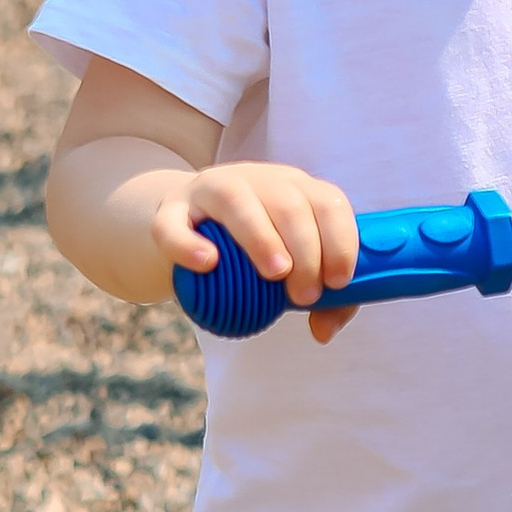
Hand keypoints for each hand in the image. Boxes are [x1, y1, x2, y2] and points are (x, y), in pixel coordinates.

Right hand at [154, 159, 361, 343]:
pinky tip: (208, 263)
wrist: (188, 231)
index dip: (340, 240)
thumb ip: (322, 300)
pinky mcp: (171, 210)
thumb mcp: (292, 268)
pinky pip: (174, 225)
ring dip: (262, 238)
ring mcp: (211, 189)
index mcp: (294, 189)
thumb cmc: (253, 252)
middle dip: (306, 251)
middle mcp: (257, 180)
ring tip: (276, 275)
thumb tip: (324, 331)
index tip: (338, 281)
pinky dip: (190, 244)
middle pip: (289, 203)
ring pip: (237, 201)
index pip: (327, 202)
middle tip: (305, 295)